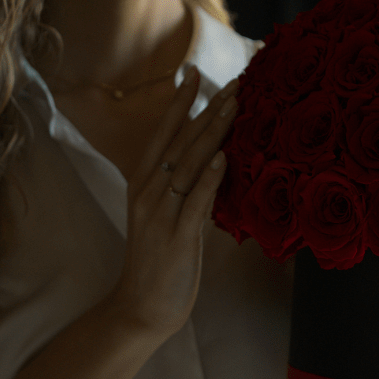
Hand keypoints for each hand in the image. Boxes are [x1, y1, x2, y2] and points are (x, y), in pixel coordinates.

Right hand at [108, 66, 237, 333]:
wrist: (142, 306)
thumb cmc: (160, 260)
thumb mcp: (170, 215)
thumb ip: (186, 186)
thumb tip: (213, 156)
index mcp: (144, 183)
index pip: (164, 132)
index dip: (180, 102)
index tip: (195, 72)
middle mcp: (149, 191)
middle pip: (181, 140)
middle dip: (209, 108)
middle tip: (235, 82)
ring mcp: (161, 213)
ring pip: (190, 163)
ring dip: (214, 132)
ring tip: (236, 105)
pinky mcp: (176, 236)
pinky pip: (196, 200)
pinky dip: (210, 177)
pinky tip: (224, 156)